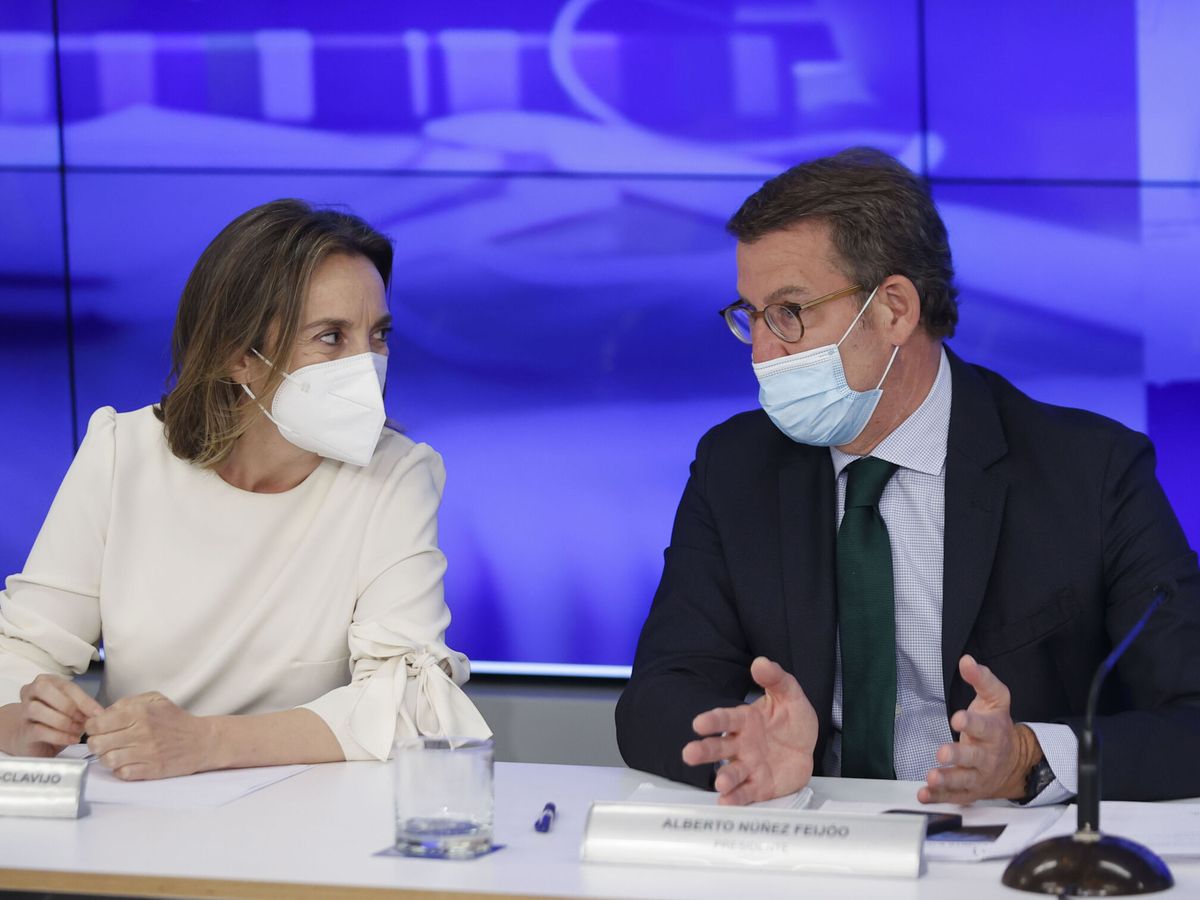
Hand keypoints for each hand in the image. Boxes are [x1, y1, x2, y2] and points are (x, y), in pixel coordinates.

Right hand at [4, 674, 103, 756]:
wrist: (33, 739)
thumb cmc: (56, 719)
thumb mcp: (72, 709)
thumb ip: (82, 707)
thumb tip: (99, 713)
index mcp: (46, 682)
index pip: (66, 686)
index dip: (84, 700)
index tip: (98, 713)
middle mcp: (30, 693)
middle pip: (43, 689)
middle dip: (67, 705)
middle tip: (83, 719)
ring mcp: (24, 712)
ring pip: (37, 709)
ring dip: (62, 721)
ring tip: (78, 730)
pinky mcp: (24, 731)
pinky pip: (38, 730)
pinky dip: (59, 736)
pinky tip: (72, 739)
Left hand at [85, 692, 215, 780]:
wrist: (202, 741)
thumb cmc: (176, 720)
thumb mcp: (155, 700)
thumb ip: (127, 703)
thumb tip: (103, 714)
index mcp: (140, 712)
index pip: (97, 723)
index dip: (92, 726)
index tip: (98, 728)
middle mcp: (141, 732)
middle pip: (97, 743)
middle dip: (96, 743)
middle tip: (105, 742)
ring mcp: (146, 753)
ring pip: (107, 760)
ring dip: (108, 757)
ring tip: (117, 753)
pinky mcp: (151, 770)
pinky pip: (122, 773)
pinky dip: (121, 770)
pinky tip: (128, 763)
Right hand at [681, 657, 817, 804]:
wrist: (806, 747)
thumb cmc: (792, 719)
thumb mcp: (789, 694)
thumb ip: (775, 678)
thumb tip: (760, 662)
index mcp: (745, 720)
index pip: (725, 719)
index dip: (712, 721)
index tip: (698, 723)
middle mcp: (741, 744)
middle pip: (719, 747)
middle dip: (704, 751)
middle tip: (689, 754)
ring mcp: (749, 766)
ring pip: (731, 772)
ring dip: (723, 778)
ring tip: (719, 784)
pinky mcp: (759, 786)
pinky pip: (746, 792)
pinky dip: (736, 798)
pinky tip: (727, 801)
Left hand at [919, 655, 1040, 803]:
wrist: (1014, 762)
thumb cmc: (996, 727)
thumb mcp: (995, 699)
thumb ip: (981, 679)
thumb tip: (967, 660)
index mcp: (994, 732)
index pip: (984, 727)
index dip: (971, 722)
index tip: (957, 718)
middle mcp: (987, 756)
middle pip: (973, 757)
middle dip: (958, 755)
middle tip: (943, 753)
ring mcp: (979, 776)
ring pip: (963, 780)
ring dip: (947, 780)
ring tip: (932, 777)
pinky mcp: (969, 791)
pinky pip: (954, 796)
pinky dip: (938, 798)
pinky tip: (923, 795)